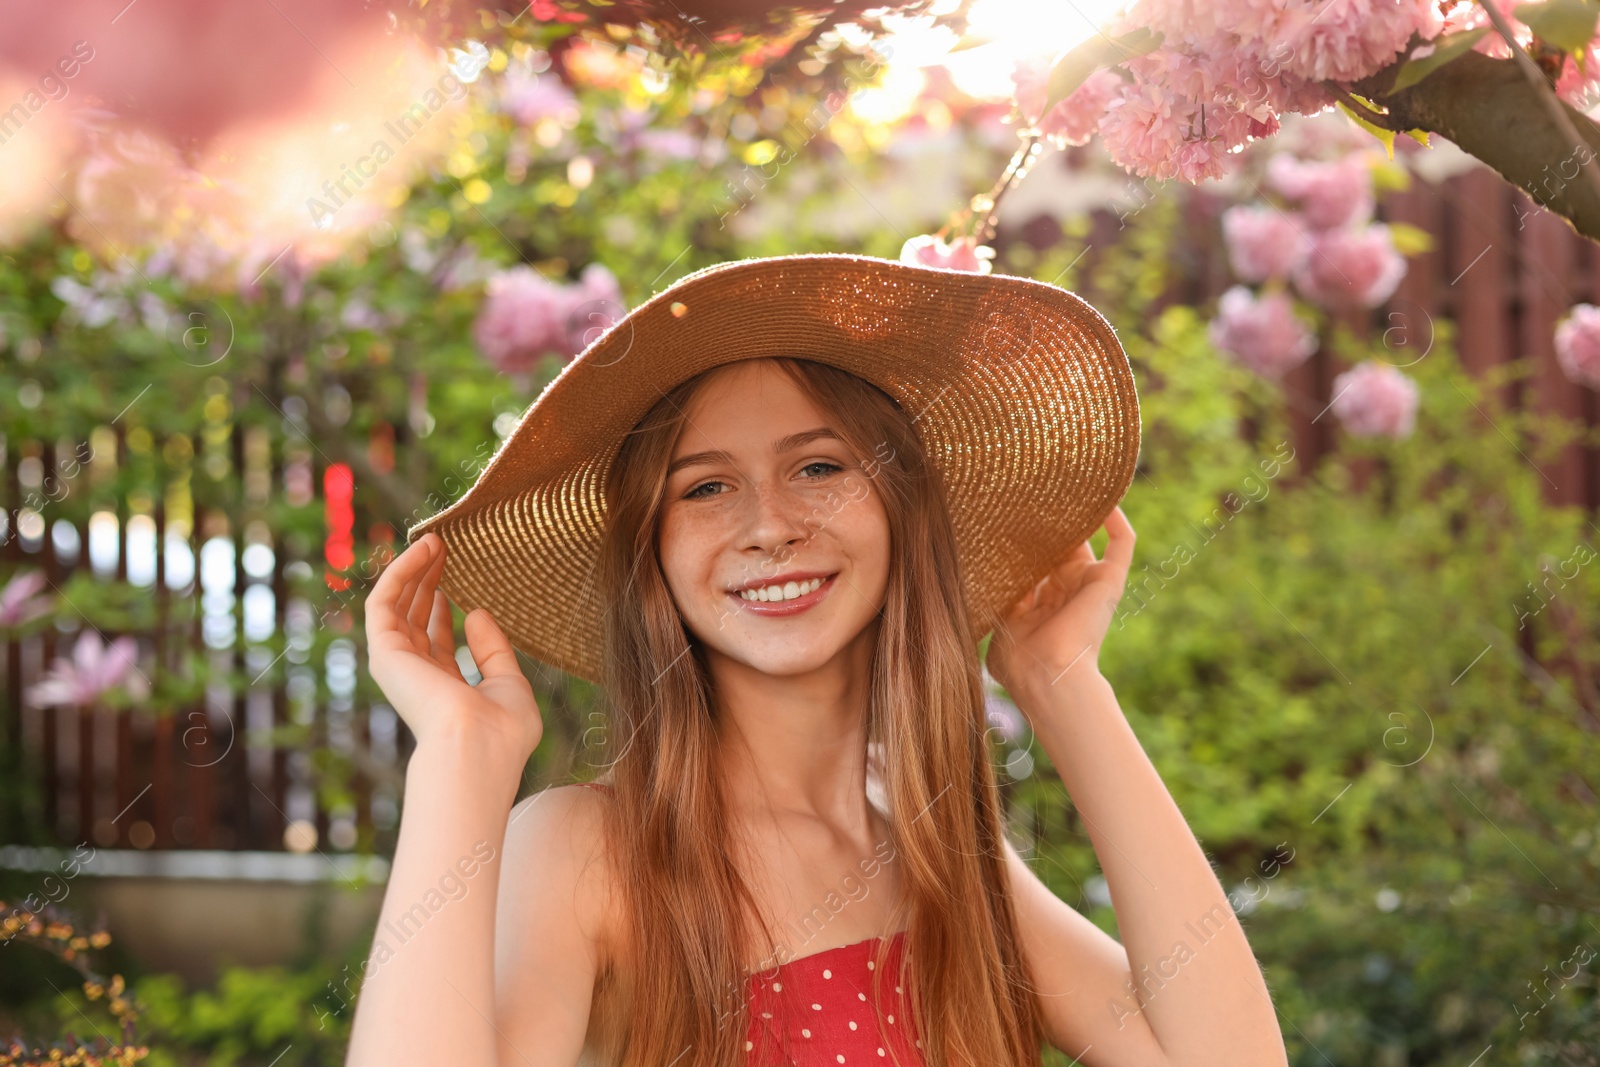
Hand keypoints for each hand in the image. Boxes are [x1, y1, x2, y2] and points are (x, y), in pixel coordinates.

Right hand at [364, 532, 541, 770]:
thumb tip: (475, 613)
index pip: (436, 642)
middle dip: (426, 582)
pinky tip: (424, 550)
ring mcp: (398, 665)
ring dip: (412, 570)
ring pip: (396, 606)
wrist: (478, 747)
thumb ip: (494, 651)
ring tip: (435, 540)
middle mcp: (417, 677)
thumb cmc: (502, 730)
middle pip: (413, 619)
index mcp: (445, 690)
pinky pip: (384, 601)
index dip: (441, 608)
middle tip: (443, 547)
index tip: (451, 577)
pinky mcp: (384, 651)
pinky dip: (401, 572)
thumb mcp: (510, 684)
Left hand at [986, 504, 1134, 700]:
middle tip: (1029, 486)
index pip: (1033, 561)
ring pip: (1089, 537)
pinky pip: (1122, 543)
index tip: (1004, 511)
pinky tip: (1104, 495)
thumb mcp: (999, 623)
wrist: (1047, 675)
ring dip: (1079, 511)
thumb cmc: (1018, 661)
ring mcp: (1090, 584)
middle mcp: (1067, 590)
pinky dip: (1117, 519)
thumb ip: (997, 597)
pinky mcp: (1109, 581)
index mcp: (1040, 603)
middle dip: (1046, 519)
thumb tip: (984, 571)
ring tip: (1065, 478)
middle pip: (1059, 545)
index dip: (1021, 538)